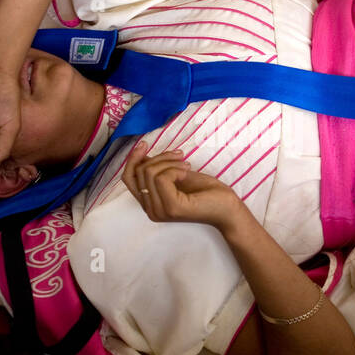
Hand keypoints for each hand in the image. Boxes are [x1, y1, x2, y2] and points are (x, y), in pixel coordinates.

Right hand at [121, 140, 246, 232]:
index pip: (128, 178)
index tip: (144, 144)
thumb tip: (141, 155)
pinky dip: (175, 169)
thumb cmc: (205, 191)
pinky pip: (161, 178)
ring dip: (169, 162)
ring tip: (186, 164)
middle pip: (138, 172)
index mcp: (149, 203)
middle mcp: (150, 210)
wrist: (226, 206)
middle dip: (158, 157)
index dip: (132, 158)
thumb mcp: (175, 174)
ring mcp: (160, 211)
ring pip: (149, 173)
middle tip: (179, 155)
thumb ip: (157, 169)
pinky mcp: (171, 208)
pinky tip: (187, 172)